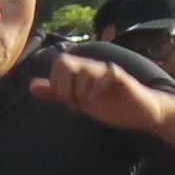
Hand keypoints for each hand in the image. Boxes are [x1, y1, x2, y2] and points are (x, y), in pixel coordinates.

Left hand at [28, 42, 171, 131]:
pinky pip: (106, 73)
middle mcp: (92, 67)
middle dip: (63, 86)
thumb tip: (32, 86)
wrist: (142, 112)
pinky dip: (97, 89)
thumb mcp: (79, 100)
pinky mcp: (121, 77)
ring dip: (79, 91)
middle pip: (64, 62)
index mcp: (81, 71)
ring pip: (82, 70)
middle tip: (73, 103)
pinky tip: (96, 102)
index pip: (58, 64)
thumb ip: (56, 93)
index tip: (66, 101)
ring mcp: (106, 70)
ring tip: (86, 105)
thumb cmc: (113, 104)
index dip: (56, 84)